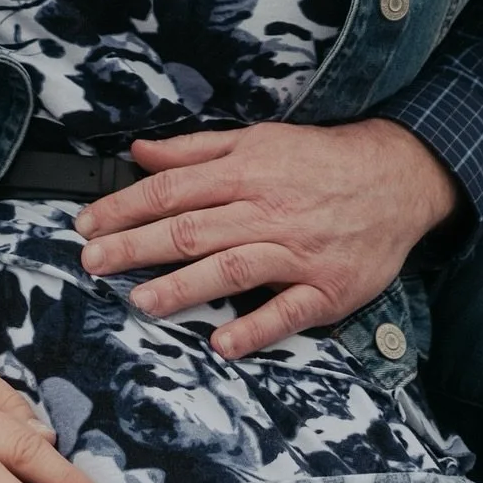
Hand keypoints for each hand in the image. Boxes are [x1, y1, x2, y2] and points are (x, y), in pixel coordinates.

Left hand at [75, 119, 459, 358]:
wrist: (394, 178)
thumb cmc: (317, 159)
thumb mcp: (256, 139)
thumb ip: (195, 149)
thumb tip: (140, 152)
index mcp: (246, 170)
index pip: (173, 189)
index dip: (126, 206)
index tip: (88, 223)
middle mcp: (266, 210)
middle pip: (192, 228)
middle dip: (136, 245)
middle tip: (92, 262)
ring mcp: (296, 252)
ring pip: (232, 268)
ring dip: (184, 286)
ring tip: (141, 301)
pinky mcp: (325, 289)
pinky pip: (287, 312)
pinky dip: (255, 329)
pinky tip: (222, 343)